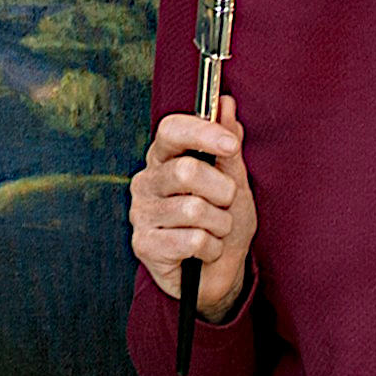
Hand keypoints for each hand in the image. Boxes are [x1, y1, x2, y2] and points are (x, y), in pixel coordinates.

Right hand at [130, 95, 255, 322]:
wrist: (219, 273)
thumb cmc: (223, 221)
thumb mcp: (234, 181)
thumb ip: (228, 145)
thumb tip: (224, 103)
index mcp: (164, 159)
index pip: (170, 130)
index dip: (201, 132)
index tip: (230, 145)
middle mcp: (146, 181)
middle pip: (186, 171)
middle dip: (222, 190)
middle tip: (226, 202)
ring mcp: (141, 213)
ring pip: (194, 209)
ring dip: (220, 224)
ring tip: (216, 230)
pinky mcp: (143, 245)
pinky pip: (192, 240)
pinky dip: (211, 248)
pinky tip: (205, 251)